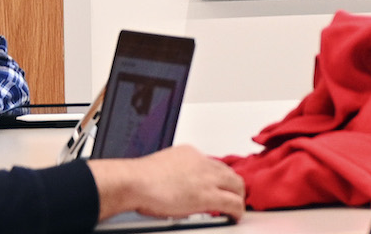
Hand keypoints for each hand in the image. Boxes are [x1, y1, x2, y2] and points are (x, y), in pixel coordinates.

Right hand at [93, 145, 246, 221]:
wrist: (133, 182)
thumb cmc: (138, 178)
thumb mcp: (161, 166)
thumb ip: (174, 171)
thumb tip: (175, 183)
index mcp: (189, 153)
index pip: (212, 164)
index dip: (218, 177)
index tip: (217, 185)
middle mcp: (201, 162)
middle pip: (229, 172)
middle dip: (233, 186)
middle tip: (233, 196)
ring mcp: (206, 178)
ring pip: (236, 185)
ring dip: (237, 196)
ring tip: (235, 207)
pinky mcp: (207, 195)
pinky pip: (232, 202)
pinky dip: (237, 210)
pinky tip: (235, 216)